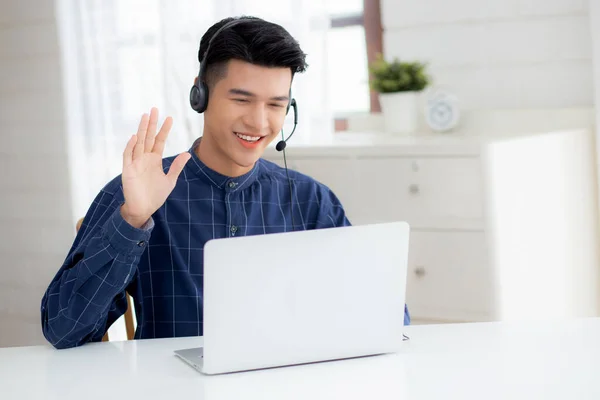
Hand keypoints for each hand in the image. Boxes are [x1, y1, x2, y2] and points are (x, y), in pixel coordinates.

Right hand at [120, 107, 190, 227]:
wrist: (143, 209)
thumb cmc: (155, 195)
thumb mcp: (170, 180)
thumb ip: (177, 166)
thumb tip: (187, 153)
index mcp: (154, 160)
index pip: (159, 141)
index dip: (164, 130)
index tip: (170, 118)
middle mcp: (145, 158)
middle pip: (148, 137)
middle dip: (151, 124)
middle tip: (155, 109)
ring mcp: (135, 163)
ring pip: (138, 142)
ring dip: (141, 130)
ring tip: (145, 116)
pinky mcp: (128, 170)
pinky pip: (128, 156)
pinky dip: (131, 147)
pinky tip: (135, 137)